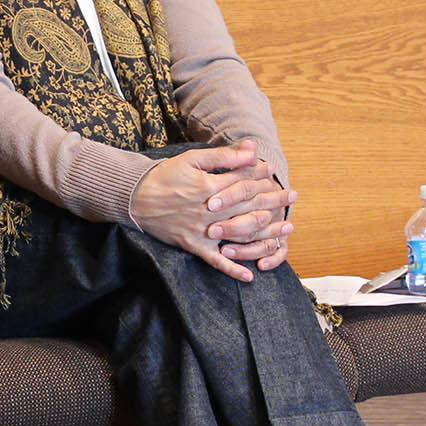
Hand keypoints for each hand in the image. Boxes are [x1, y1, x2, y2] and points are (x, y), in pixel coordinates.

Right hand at [128, 139, 295, 282]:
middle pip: (248, 208)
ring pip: (240, 234)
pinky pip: (215, 261)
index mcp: (210, 188)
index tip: (274, 173)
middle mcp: (210, 212)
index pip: (244, 182)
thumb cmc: (165, 176)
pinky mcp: (193, 245)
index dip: (261, 177)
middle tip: (291, 196)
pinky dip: (232, 269)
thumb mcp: (192, 159)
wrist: (134, 198)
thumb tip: (252, 149)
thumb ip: (224, 156)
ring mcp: (202, 231)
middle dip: (273, 201)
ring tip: (286, 230)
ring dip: (265, 234)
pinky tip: (250, 276)